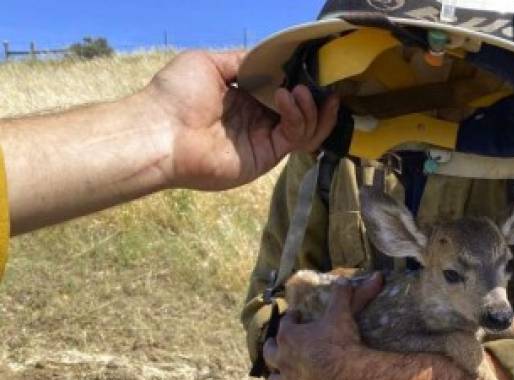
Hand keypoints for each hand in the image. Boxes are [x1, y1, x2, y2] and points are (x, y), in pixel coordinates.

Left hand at [144, 50, 338, 190]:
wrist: (160, 131)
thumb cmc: (176, 94)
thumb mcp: (209, 62)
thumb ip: (242, 60)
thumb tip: (271, 57)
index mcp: (244, 99)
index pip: (283, 91)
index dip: (298, 81)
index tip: (312, 67)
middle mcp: (257, 121)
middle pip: (300, 112)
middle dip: (314, 96)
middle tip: (321, 82)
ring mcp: (263, 140)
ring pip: (305, 127)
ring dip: (310, 107)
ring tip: (300, 91)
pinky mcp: (266, 156)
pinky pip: (294, 138)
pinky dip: (298, 116)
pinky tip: (285, 98)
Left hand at [264, 274, 383, 379]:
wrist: (351, 377)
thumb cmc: (341, 342)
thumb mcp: (341, 314)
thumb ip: (342, 295)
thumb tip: (347, 278)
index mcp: (289, 338)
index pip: (286, 324)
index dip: (292, 319)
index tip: (298, 316)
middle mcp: (285, 361)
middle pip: (270, 354)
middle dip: (273, 348)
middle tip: (280, 345)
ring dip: (277, 378)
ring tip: (283, 375)